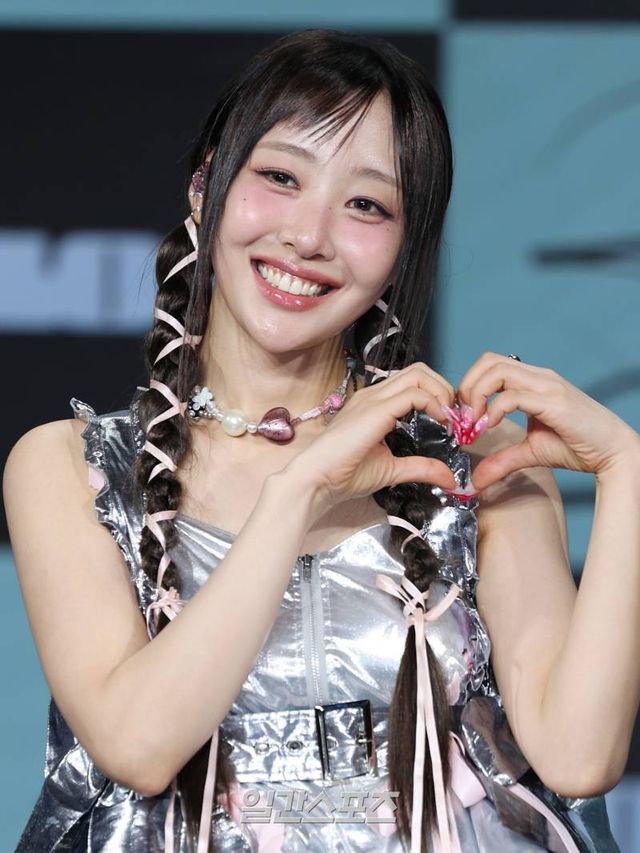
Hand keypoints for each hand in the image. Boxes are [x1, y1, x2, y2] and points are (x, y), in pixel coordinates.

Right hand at [283, 362, 457, 511]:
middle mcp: (373, 395)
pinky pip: (413, 394)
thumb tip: (449, 478)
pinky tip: (440, 422)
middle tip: (454, 415)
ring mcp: (372, 399)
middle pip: (418, 370)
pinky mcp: (375, 410)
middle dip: (443, 387)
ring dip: (441, 391)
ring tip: (448, 417)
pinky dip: (434, 403)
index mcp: (374, 404)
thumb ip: (421, 468)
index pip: (412, 381)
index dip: (437, 394)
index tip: (449, 421)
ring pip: (418, 374)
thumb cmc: (343, 476)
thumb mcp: (392, 470)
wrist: (316, 481)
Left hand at [457, 352, 639, 490]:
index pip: (491, 364)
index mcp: (533, 381)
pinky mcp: (554, 402)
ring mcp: (548, 386)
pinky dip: (494, 410)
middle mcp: (540, 377)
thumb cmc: (577, 446)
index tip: (464, 415)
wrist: (613, 452)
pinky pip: (513, 396)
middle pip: (489, 360)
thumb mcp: (530, 452)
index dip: (470, 384)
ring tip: (475, 422)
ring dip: (477, 394)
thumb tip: (476, 479)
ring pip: (498, 370)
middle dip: (468, 386)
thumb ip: (502, 460)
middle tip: (464, 417)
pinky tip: (491, 427)